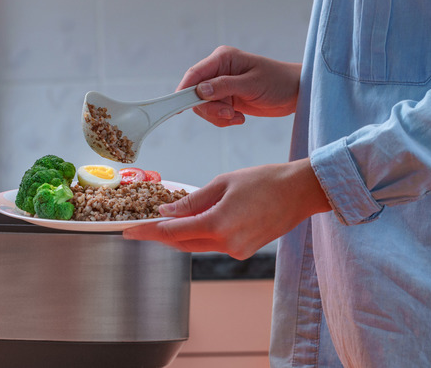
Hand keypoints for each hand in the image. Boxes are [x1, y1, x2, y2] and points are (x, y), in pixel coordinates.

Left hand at [122, 158, 330, 258]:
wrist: (301, 192)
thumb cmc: (264, 180)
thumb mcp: (223, 183)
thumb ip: (192, 200)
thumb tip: (166, 210)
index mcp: (218, 224)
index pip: (173, 231)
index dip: (148, 231)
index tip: (129, 230)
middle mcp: (226, 243)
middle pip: (181, 242)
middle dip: (159, 235)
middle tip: (139, 227)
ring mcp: (236, 250)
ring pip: (196, 245)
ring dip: (178, 235)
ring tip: (160, 222)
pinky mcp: (244, 250)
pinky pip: (212, 244)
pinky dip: (199, 234)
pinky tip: (191, 222)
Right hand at [180, 46, 301, 126]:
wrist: (296, 93)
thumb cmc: (279, 82)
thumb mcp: (252, 84)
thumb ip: (225, 86)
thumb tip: (200, 90)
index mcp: (223, 58)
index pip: (195, 74)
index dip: (184, 91)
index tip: (178, 107)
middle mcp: (219, 70)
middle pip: (196, 94)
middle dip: (210, 108)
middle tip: (229, 114)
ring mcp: (222, 85)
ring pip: (204, 106)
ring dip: (218, 116)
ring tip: (238, 117)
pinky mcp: (226, 98)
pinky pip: (214, 113)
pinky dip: (224, 120)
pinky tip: (240, 117)